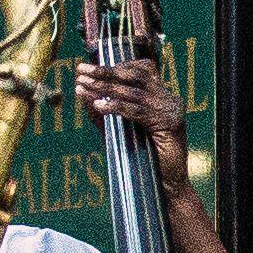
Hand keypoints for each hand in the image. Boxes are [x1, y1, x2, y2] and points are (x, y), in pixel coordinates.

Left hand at [77, 53, 195, 194]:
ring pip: (134, 92)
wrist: (166, 186)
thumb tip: (81, 91)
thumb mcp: (118, 131)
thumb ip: (103, 111)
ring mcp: (172, 111)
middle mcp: (170, 100)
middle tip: (81, 70)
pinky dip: (115, 107)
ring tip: (84, 85)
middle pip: (136, 76)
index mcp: (162, 97)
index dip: (115, 66)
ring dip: (105, 87)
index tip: (88, 68)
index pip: (142, 69)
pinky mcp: (169, 124)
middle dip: (105, 72)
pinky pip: (137, 111)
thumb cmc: (143, 160)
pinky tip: (98, 105)